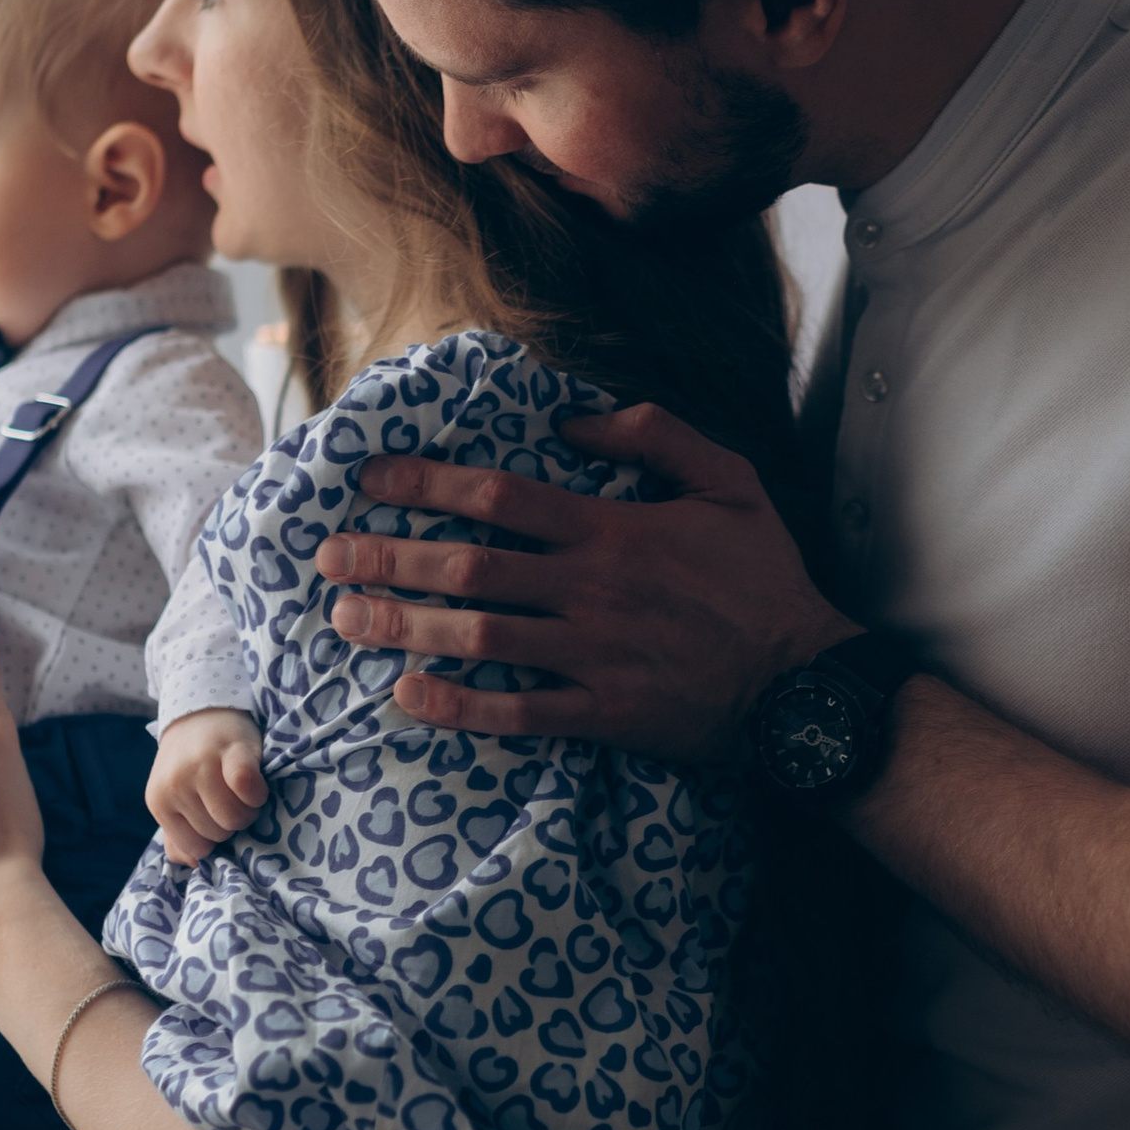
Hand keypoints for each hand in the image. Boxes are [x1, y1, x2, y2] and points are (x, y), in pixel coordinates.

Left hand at [147, 708, 267, 865]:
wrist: (202, 711)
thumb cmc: (191, 763)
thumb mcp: (174, 798)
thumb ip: (177, 834)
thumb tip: (190, 863)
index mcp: (158, 801)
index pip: (197, 849)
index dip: (214, 838)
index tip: (217, 816)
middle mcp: (175, 784)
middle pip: (219, 834)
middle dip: (232, 822)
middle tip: (231, 799)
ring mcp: (201, 766)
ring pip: (234, 818)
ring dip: (248, 811)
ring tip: (244, 794)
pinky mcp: (231, 750)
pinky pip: (247, 788)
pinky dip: (257, 793)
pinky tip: (256, 783)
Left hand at [313, 403, 854, 754]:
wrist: (802, 682)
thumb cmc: (765, 579)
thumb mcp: (731, 480)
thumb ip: (656, 435)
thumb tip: (576, 417)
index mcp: (613, 528)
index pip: (501, 497)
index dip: (428, 484)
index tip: (371, 479)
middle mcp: (592, 588)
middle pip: (470, 567)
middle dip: (389, 558)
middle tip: (327, 557)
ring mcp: (593, 655)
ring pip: (479, 638)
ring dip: (404, 627)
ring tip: (345, 620)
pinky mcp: (602, 712)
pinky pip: (517, 712)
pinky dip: (459, 707)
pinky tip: (408, 697)